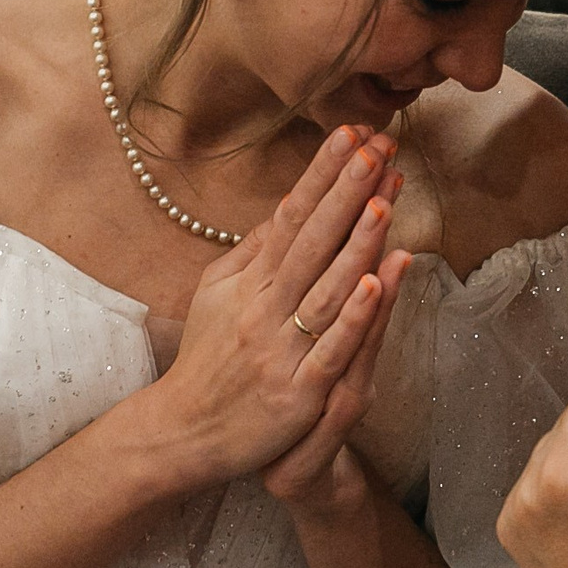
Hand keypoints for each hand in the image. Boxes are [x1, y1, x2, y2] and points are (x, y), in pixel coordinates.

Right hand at [149, 124, 408, 492]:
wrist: (183, 433)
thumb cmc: (206, 360)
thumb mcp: (216, 295)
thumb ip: (252, 253)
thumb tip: (284, 208)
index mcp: (250, 282)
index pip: (290, 217)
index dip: (321, 175)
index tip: (350, 135)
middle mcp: (264, 309)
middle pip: (311, 242)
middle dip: (345, 192)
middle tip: (376, 147)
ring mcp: (281, 351)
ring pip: (325, 290)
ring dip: (356, 244)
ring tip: (383, 198)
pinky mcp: (297, 393)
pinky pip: (330, 350)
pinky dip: (353, 317)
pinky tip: (376, 283)